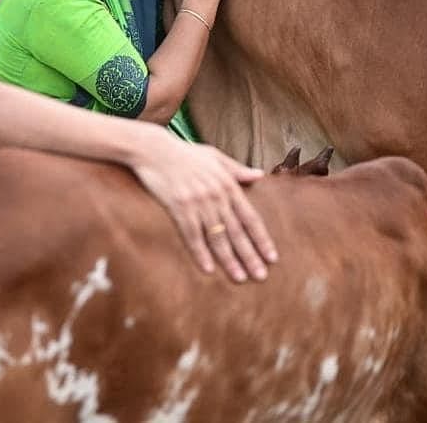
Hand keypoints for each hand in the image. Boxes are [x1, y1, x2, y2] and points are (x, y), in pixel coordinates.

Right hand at [129, 128, 277, 282]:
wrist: (154, 149)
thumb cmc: (185, 154)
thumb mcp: (215, 156)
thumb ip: (237, 169)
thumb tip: (259, 176)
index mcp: (228, 184)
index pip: (250, 218)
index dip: (262, 239)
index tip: (272, 258)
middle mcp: (217, 196)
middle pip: (237, 232)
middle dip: (250, 256)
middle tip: (261, 276)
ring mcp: (198, 203)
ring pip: (217, 237)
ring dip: (229, 260)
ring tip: (240, 277)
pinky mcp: (179, 207)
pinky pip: (192, 235)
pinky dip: (200, 253)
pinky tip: (208, 268)